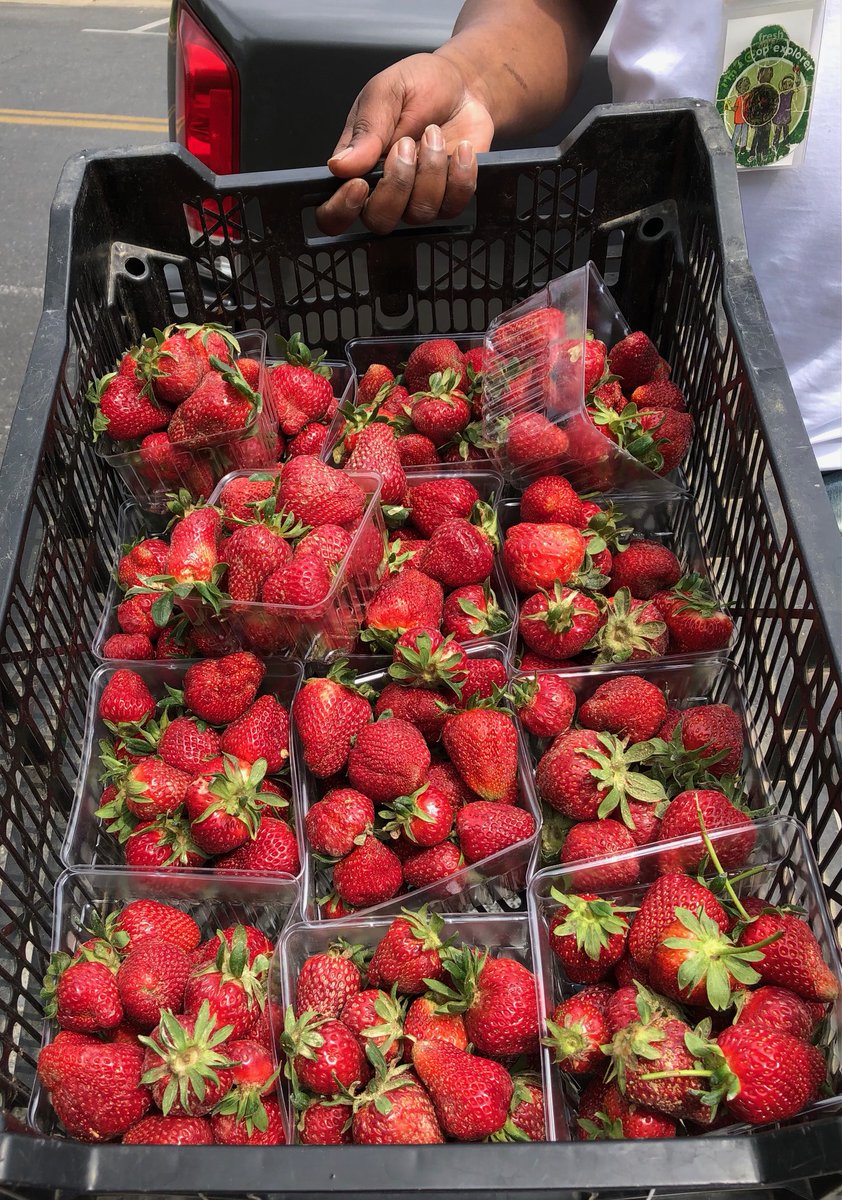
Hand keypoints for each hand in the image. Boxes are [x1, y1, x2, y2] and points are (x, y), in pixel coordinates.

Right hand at [316, 52, 493, 234]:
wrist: (462, 84)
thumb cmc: (418, 85)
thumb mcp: (385, 93)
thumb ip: (365, 130)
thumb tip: (339, 166)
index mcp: (355, 168)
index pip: (333, 213)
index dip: (342, 210)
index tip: (360, 184)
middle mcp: (383, 190)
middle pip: (379, 221)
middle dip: (397, 184)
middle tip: (406, 145)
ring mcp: (417, 198)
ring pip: (418, 213)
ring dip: (431, 170)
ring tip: (433, 133)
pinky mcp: (449, 198)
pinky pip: (452, 206)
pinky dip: (460, 175)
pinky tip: (461, 149)